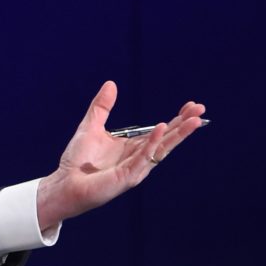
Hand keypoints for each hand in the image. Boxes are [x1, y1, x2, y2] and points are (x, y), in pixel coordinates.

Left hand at [36, 80, 205, 230]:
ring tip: (193, 121)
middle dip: (184, 125)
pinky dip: (152, 143)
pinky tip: (161, 129)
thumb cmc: (78, 160)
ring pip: (161, 149)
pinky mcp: (127, 176)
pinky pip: (143, 157)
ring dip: (177, 135)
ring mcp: (135, 168)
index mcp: (133, 147)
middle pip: (166, 139)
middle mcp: (139, 158)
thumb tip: (111, 83)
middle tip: (200, 110)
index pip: (160, 131)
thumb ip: (102, 106)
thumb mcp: (91, 126)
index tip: (191, 105)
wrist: (65, 182)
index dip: (176, 119)